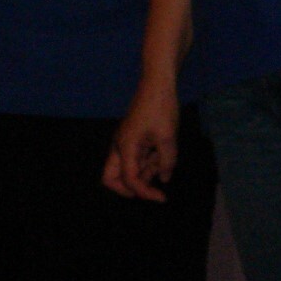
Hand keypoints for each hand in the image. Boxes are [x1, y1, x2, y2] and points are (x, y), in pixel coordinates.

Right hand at [102, 80, 179, 202]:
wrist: (158, 83)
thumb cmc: (160, 107)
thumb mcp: (168, 137)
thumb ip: (166, 161)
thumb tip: (165, 178)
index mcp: (125, 147)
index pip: (130, 180)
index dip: (145, 193)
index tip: (162, 198)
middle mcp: (120, 146)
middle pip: (112, 178)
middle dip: (131, 187)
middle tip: (152, 187)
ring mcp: (125, 141)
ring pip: (128, 168)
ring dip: (146, 170)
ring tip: (164, 156)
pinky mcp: (133, 136)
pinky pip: (136, 157)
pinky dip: (149, 160)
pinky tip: (163, 150)